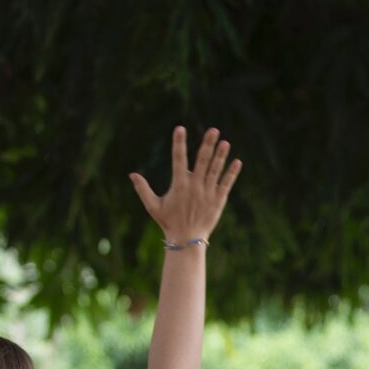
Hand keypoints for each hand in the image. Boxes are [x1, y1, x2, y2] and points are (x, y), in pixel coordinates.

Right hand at [129, 125, 241, 244]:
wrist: (186, 240)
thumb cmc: (168, 222)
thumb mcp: (153, 206)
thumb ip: (143, 189)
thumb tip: (131, 174)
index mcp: (179, 185)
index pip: (178, 159)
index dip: (179, 143)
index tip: (180, 128)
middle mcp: (195, 187)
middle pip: (202, 161)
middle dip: (207, 145)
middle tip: (213, 130)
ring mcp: (208, 193)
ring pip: (215, 171)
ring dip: (221, 156)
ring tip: (225, 142)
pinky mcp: (218, 201)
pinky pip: (226, 184)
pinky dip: (232, 174)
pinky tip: (237, 162)